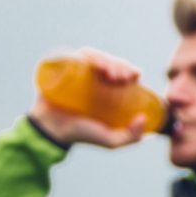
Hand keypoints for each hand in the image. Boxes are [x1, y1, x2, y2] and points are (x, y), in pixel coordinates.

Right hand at [29, 48, 146, 147]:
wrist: (52, 131)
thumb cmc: (82, 134)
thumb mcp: (111, 140)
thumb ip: (131, 137)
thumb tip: (143, 118)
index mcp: (109, 88)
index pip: (124, 72)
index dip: (131, 70)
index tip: (135, 77)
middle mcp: (95, 78)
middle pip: (111, 62)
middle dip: (121, 65)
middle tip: (121, 77)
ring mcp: (78, 72)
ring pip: (96, 56)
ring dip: (105, 59)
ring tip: (109, 73)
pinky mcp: (62, 68)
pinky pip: (74, 55)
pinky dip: (86, 55)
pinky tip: (93, 63)